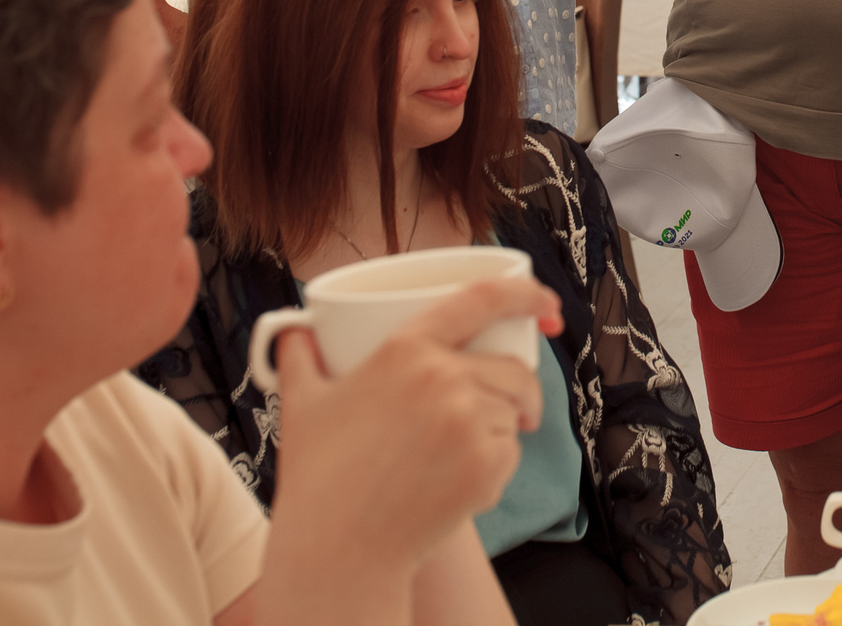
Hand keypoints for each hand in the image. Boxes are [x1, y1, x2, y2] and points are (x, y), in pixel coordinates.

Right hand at [257, 275, 561, 624]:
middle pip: (513, 368)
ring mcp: (468, 420)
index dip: (526, 294)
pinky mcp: (486, 464)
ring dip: (501, 430)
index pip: (482, 299)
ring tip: (456, 456)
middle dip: (518, 389)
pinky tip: (456, 484)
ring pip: (514, 412)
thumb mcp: (301, 402)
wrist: (336, 548)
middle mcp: (444, 377)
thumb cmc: (319, 475)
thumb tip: (294, 331)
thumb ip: (300, 356)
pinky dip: (495, 467)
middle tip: (506, 411)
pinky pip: (512, 453)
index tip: (547, 305)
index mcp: (405, 348)